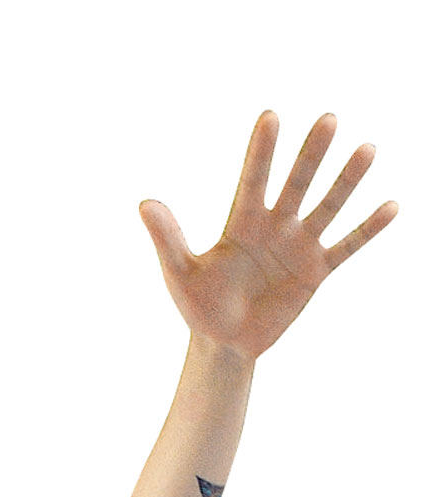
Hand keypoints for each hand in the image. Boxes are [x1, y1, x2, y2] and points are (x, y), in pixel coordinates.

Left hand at [140, 111, 396, 359]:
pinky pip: (347, 246)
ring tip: (366, 148)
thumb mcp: (179, 271)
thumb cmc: (197, 305)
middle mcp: (274, 227)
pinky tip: (391, 205)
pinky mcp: (316, 271)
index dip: (261, 150)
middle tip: (328, 118)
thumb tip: (144, 203)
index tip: (271, 115)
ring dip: (346, 180)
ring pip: (327, 206)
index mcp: (240, 223)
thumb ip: (167, 237)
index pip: (252, 178)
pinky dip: (367, 229)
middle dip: (311, 153)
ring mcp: (298, 247)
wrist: (224, 343)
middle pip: (296, 183)